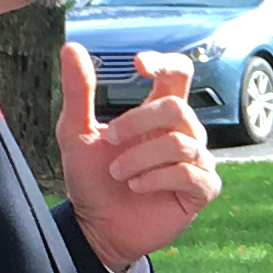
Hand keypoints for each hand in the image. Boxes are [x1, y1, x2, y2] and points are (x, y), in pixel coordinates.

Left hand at [58, 44, 218, 271]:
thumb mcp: (76, 132)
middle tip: (109, 139)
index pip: (180, 74)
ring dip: (141, 158)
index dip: (166, 63)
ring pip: (182, 144)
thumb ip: (78, 91)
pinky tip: (137, 187)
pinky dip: (158, 179)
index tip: (138, 65)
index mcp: (158, 115)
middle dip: (138, 121)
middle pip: (177, 107)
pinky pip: (191, 175)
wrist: (98, 227)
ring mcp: (196, 162)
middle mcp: (182, 134)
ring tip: (118, 174)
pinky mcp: (201, 190)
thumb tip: (71, 45)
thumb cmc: (92, 179)